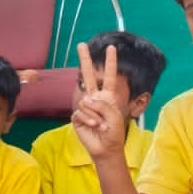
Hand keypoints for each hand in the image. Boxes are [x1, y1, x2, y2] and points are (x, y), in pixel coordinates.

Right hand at [71, 43, 129, 159]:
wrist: (105, 148)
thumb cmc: (114, 133)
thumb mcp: (115, 116)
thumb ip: (103, 104)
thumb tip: (87, 100)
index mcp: (108, 96)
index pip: (109, 76)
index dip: (110, 62)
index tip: (111, 48)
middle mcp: (95, 98)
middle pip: (89, 76)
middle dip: (85, 60)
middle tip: (81, 44)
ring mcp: (85, 107)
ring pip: (86, 101)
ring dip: (95, 114)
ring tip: (101, 125)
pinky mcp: (77, 117)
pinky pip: (80, 112)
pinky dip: (88, 119)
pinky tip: (94, 126)